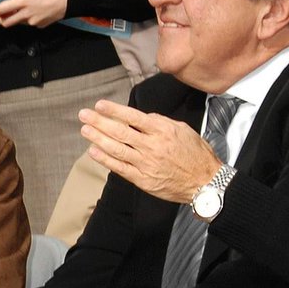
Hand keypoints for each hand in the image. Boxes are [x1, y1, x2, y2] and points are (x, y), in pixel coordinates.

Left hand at [0, 0, 68, 28]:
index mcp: (23, 1)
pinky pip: (30, 24)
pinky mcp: (40, 25)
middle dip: (1, 18)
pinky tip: (33, 10)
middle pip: (5, 22)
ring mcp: (33, 21)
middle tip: (2, 12)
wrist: (71, 0)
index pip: (1, 10)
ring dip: (15, 18)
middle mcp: (26, 14)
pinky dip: (28, 19)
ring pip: (17, 23)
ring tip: (17, 9)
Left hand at [78, 100, 224, 203]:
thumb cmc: (195, 154)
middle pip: (120, 132)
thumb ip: (160, 122)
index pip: (133, 117)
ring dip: (98, 138)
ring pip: (117, 149)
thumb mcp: (182, 130)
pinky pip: (120, 168)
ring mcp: (145, 164)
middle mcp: (152, 146)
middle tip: (84, 114)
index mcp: (162, 131)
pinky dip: (105, 160)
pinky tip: (93, 151)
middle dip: (99, 122)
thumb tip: (141, 117)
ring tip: (85, 130)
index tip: (99, 105)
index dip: (114, 110)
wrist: (205, 182)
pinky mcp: (143, 179)